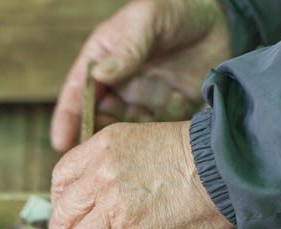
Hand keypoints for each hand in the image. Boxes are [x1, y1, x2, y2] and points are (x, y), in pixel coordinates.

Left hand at [48, 120, 233, 228]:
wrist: (224, 171)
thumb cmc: (195, 158)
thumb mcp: (143, 143)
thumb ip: (115, 167)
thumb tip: (103, 200)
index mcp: (101, 150)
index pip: (61, 181)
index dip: (58, 208)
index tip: (64, 224)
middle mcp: (101, 178)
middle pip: (64, 218)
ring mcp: (115, 211)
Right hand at [50, 0, 230, 150]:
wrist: (220, 22)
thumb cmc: (175, 10)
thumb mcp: (147, 20)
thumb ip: (127, 47)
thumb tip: (101, 75)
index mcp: (103, 60)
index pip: (78, 92)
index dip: (68, 118)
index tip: (61, 142)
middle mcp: (120, 85)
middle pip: (99, 119)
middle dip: (94, 140)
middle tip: (96, 162)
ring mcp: (144, 101)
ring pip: (126, 133)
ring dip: (125, 147)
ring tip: (127, 161)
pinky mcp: (168, 114)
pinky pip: (157, 136)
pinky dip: (155, 145)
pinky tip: (160, 149)